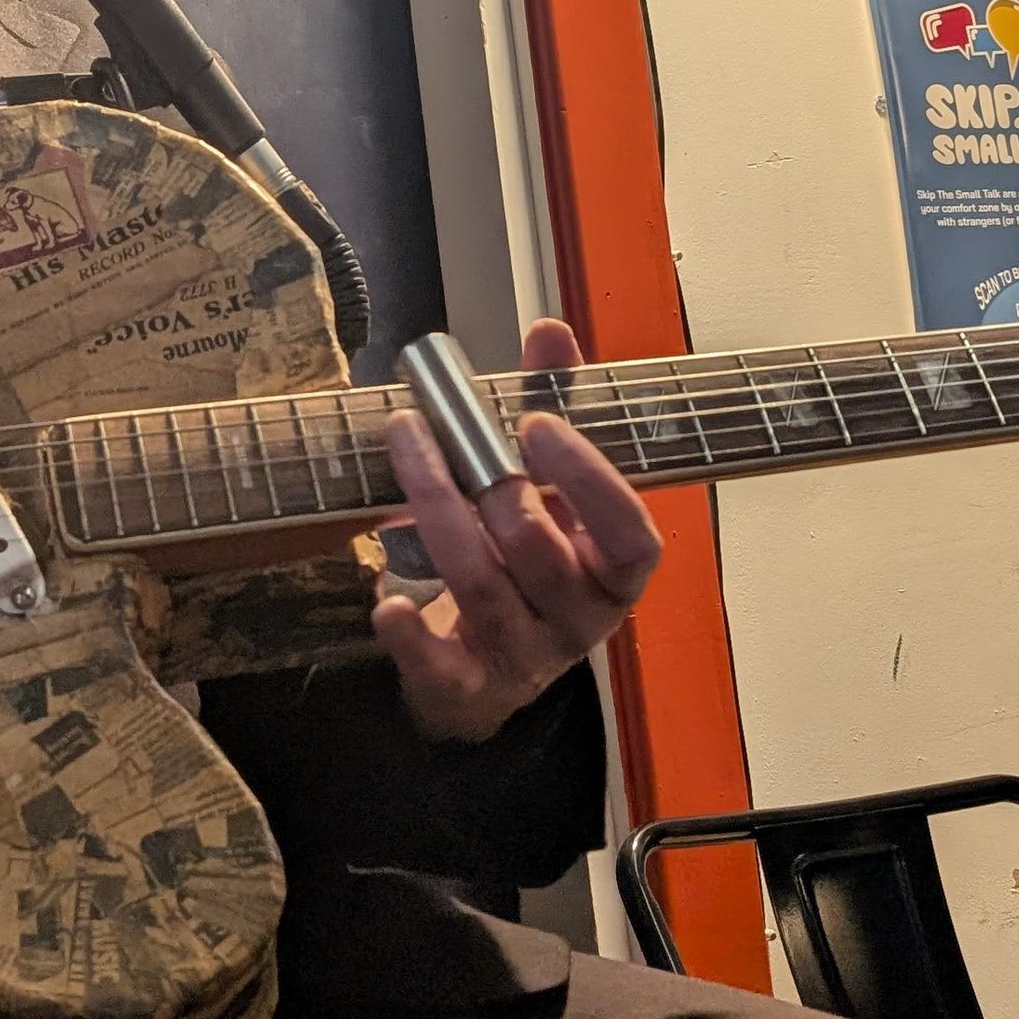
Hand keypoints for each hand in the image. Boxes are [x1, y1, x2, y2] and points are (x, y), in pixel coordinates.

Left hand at [373, 318, 660, 743]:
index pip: (630, 535)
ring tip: (404, 443)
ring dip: (436, 511)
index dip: (591, 479)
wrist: (487, 665)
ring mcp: (522, 656)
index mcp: (612, 572)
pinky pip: (440, 668)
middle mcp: (577, 619)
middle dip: (487, 482)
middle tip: (439, 423)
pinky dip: (411, 637)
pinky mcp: (464, 686)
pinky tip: (387, 603)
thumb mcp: (553, 488)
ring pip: (481, 587)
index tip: (538, 423)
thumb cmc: (528, 554)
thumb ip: (556, 407)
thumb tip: (550, 331)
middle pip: (537, 550)